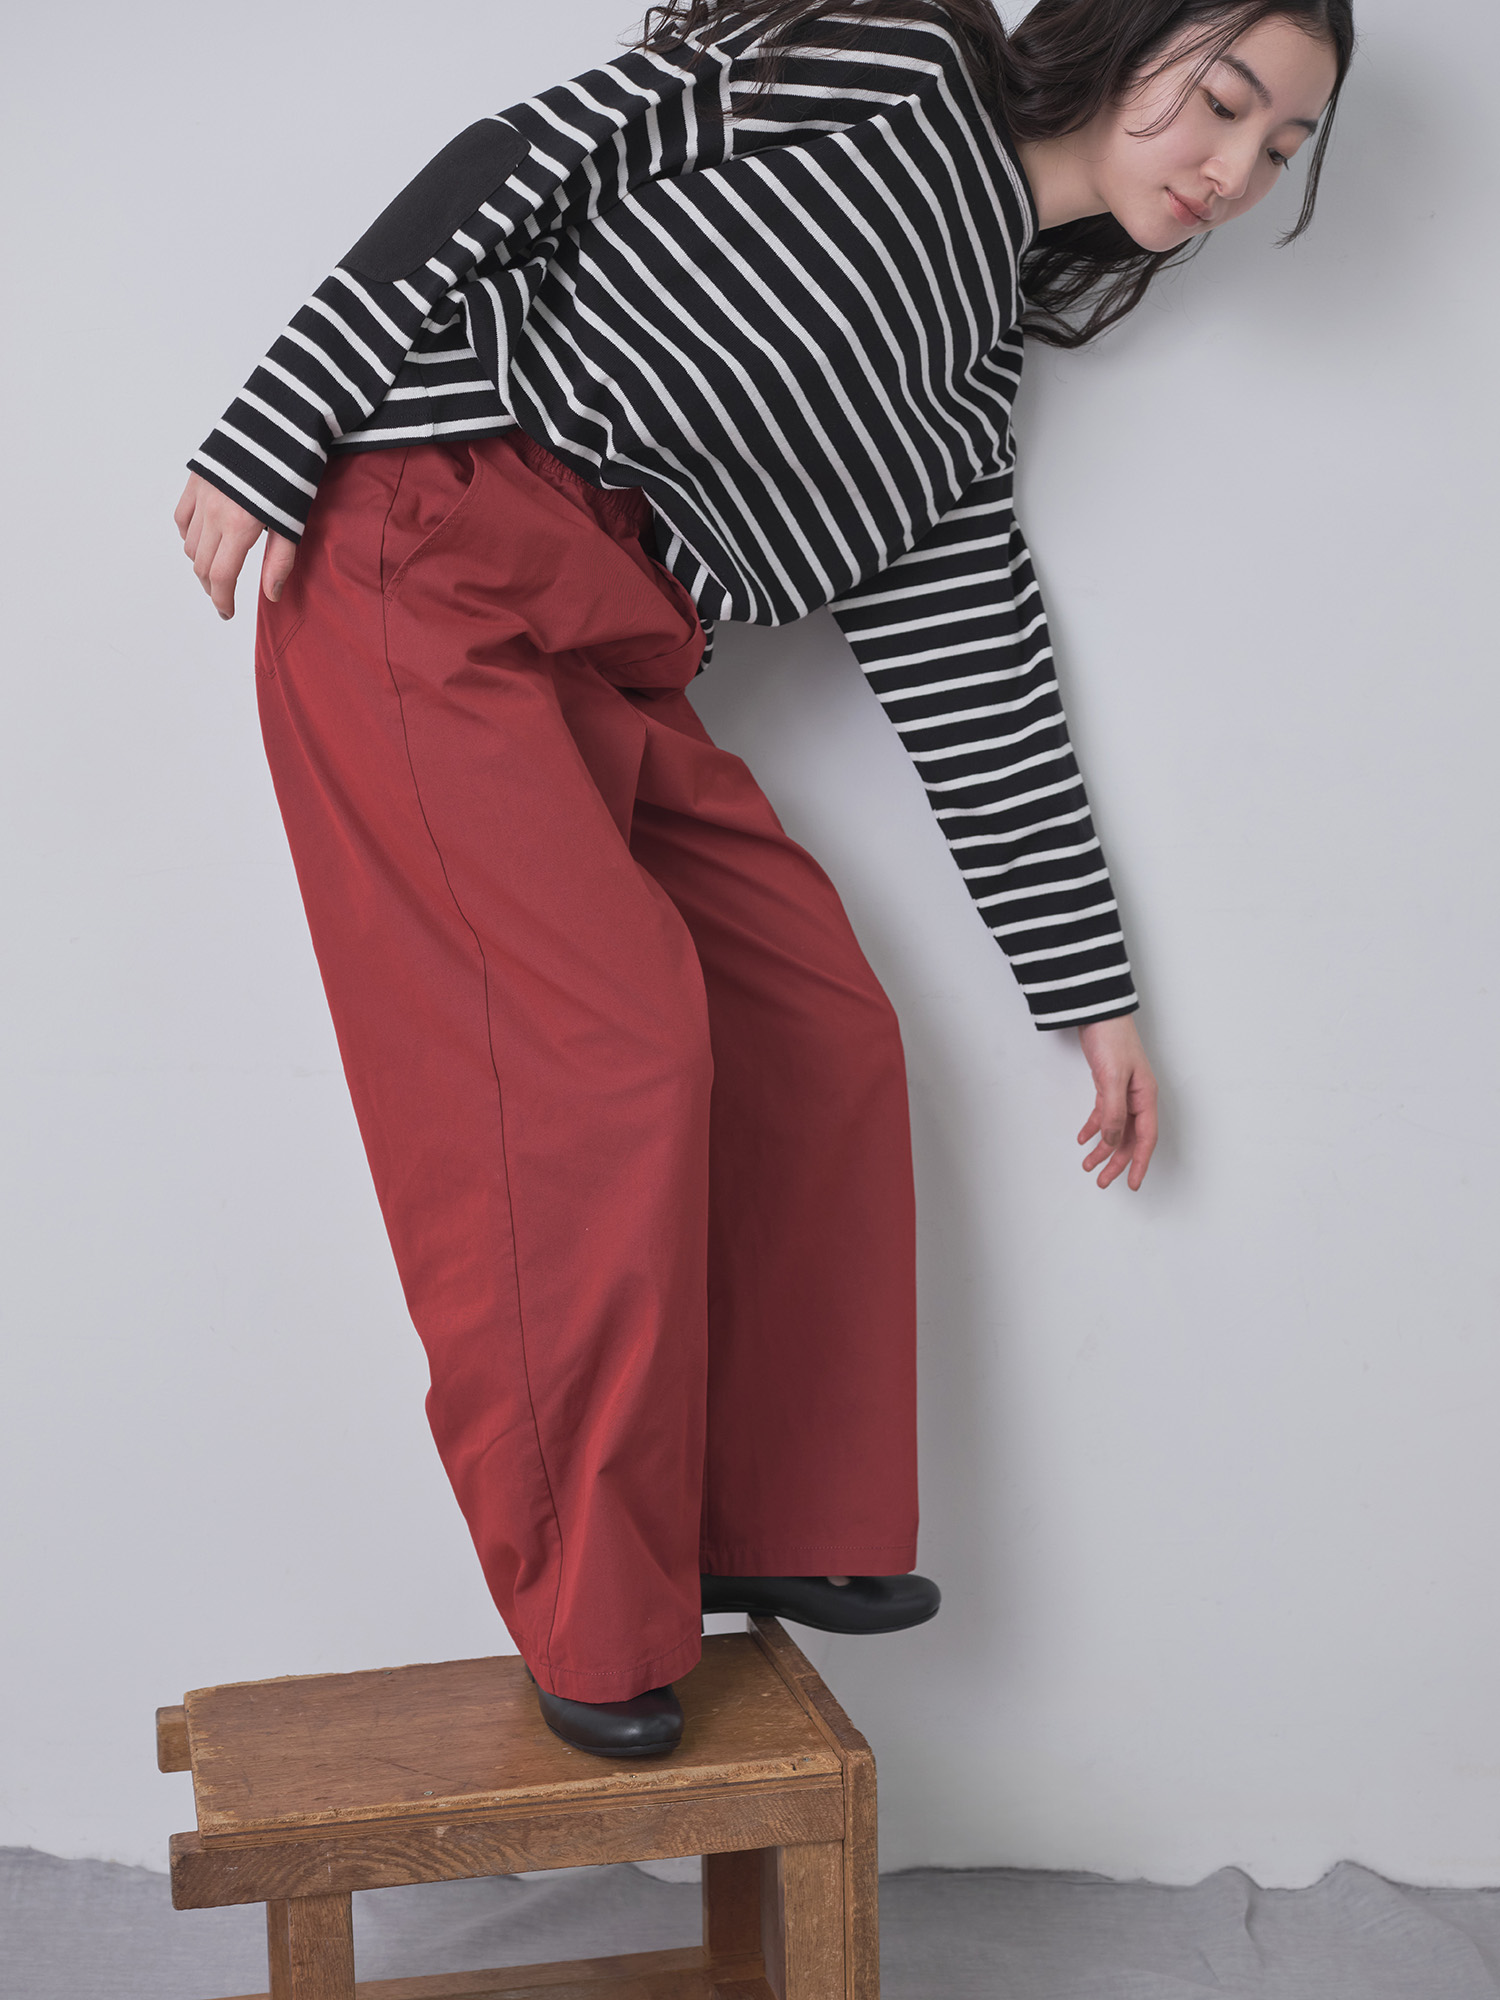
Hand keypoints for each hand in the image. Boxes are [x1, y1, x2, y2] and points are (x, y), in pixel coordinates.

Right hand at [173, 472, 296, 619]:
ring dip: (201, 562)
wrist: (278, 422)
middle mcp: (214, 513)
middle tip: (224, 596)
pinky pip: (181, 517)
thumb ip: (280, 560)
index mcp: (239, 527)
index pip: (221, 577)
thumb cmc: (292, 471)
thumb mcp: (293, 521)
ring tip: (217, 569)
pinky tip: (203, 539)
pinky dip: (188, 534)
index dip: (222, 600)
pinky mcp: (196, 479)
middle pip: (203, 565)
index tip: (227, 613)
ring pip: (190, 544)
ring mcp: (201, 495)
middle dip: (213, 586)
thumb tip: (272, 595)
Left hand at [1076, 1014, 1157, 1190]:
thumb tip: (1111, 1141)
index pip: (1145, 1138)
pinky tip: (1082, 1138)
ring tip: (1087, 1165)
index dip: (1139, 1163)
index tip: (1133, 1184)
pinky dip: (1093, 1128)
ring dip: (1102, 1148)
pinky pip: (1104, 1114)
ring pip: (1115, 1129)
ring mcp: (1123, 1092)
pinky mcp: (1107, 1085)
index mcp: (1145, 1097)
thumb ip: (1112, 1112)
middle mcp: (1137, 1098)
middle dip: (1117, 1162)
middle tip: (1102, 1181)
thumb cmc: (1111, 1039)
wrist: (1097, 1012)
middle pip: (1129, 1138)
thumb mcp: (1111, 1078)